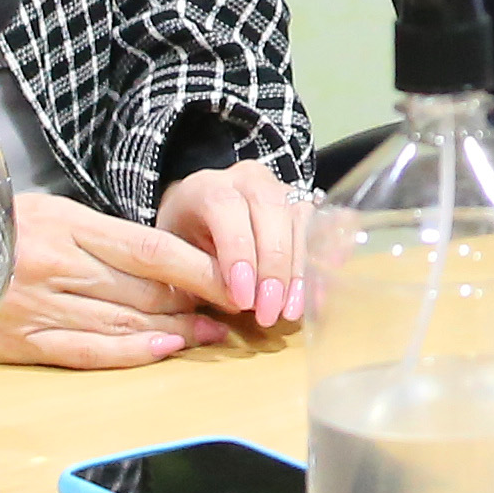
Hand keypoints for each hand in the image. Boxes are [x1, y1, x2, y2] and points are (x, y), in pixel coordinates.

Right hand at [0, 187, 259, 369]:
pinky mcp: (24, 342)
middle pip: (145, 291)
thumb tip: (157, 258)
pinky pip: (88, 351)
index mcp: (66, 226)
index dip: (200, 268)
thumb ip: (97, 235)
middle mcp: (58, 268)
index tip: (234, 276)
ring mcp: (40, 308)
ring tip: (210, 332)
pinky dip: (131, 353)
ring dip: (176, 331)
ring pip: (125, 323)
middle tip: (231, 308)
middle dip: (196, 302)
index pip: (151, 249)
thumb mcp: (46, 212)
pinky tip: (163, 350)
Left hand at [156, 160, 311, 331]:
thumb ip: (200, 277)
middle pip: (270, 210)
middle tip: (269, 312)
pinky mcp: (300, 204)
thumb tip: (241, 303)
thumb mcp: (177, 259)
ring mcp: (278, 188)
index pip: (225, 208)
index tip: (243, 299)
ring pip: (297, 218)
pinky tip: (315, 295)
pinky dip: (316, 263)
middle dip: (273, 267)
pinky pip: (316, 228)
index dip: (237, 254)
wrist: (198, 218)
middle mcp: (246, 180)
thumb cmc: (183, 243)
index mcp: (205, 187)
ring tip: (290, 311)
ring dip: (296, 271)